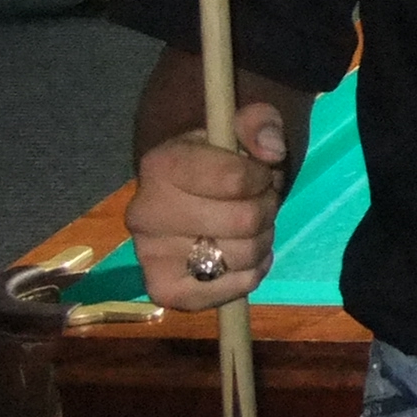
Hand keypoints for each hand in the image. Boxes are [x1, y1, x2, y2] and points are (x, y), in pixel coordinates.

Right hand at [126, 101, 287, 310]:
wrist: (187, 194)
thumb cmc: (218, 160)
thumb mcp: (239, 127)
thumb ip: (259, 123)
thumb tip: (271, 150)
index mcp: (161, 165)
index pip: (237, 179)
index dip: (262, 177)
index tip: (258, 173)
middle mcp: (145, 213)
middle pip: (244, 221)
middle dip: (266, 209)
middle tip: (257, 202)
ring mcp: (149, 255)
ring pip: (241, 256)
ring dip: (262, 241)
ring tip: (250, 227)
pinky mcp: (164, 290)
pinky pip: (224, 293)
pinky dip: (248, 276)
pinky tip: (243, 257)